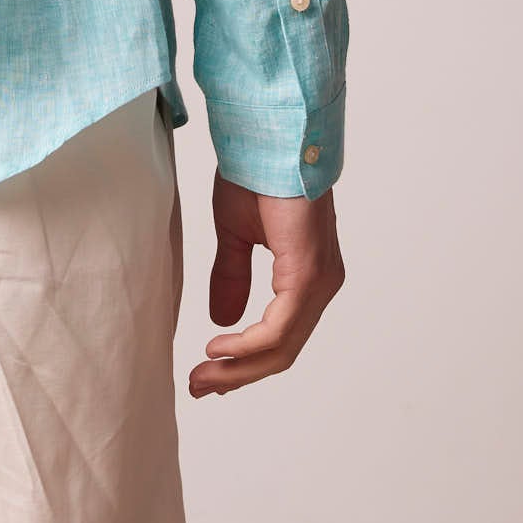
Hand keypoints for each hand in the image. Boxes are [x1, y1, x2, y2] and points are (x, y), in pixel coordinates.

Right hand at [189, 174, 343, 397]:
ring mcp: (319, 282)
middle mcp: (322, 284)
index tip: (207, 371)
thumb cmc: (255, 173)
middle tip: (199, 386)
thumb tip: (223, 320)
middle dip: (238, 374)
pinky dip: (247, 345)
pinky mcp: (308, 274)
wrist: (266, 136)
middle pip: (282, 351)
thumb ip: (233, 276)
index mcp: (308, 275)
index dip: (244, 361)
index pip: (280, 336)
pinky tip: (218, 347)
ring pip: (282, 347)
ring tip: (203, 375)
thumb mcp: (236, 235)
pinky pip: (279, 328)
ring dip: (239, 368)